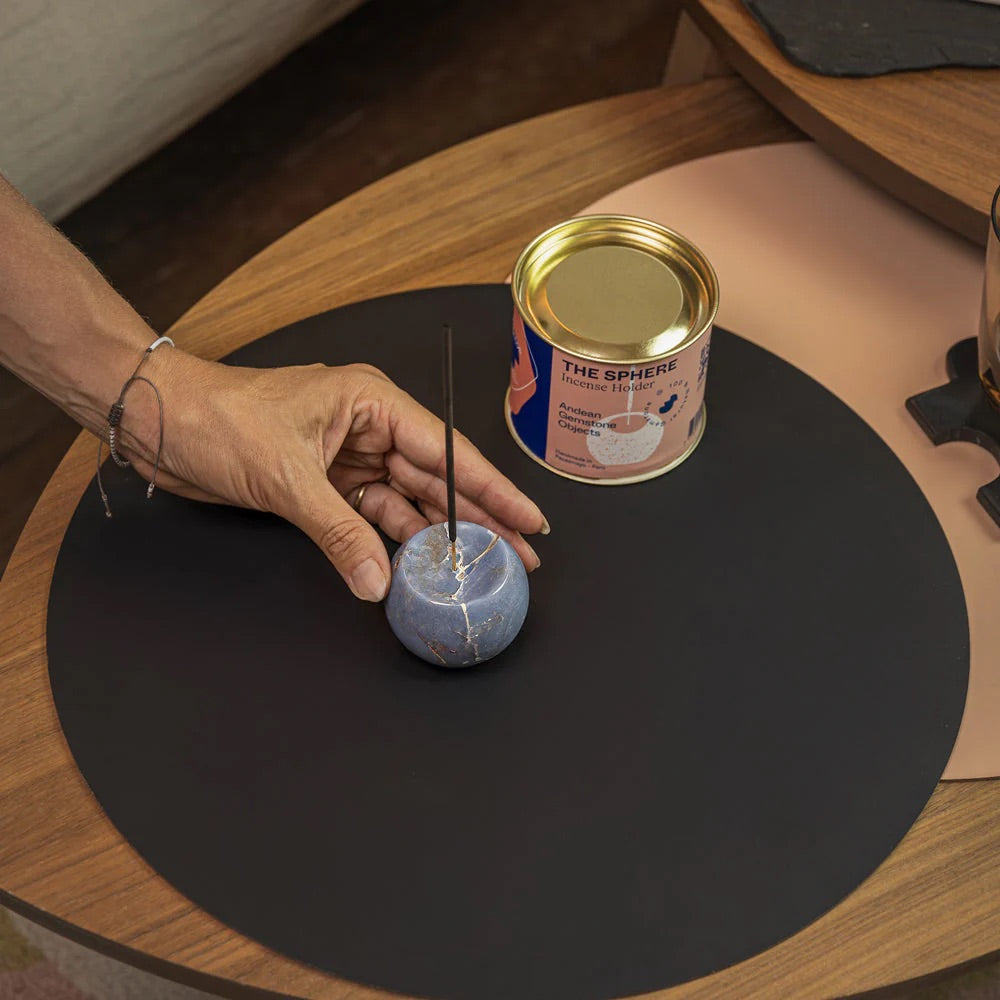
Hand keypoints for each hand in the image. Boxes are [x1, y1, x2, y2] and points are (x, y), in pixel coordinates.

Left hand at [121, 350, 547, 601]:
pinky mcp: (328, 482)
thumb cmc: (218, 417)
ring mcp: (350, 456)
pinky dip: (392, 541)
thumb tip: (377, 581)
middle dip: (479, 519)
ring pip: (409, 501)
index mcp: (372, 402)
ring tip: (482, 566)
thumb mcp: (287, 476)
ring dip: (439, 535)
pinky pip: (373, 516)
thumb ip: (339, 532)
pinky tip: (419, 564)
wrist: (161, 422)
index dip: (494, 489)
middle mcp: (369, 426)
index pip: (447, 451)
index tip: (529, 519)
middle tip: (518, 557)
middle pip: (437, 480)